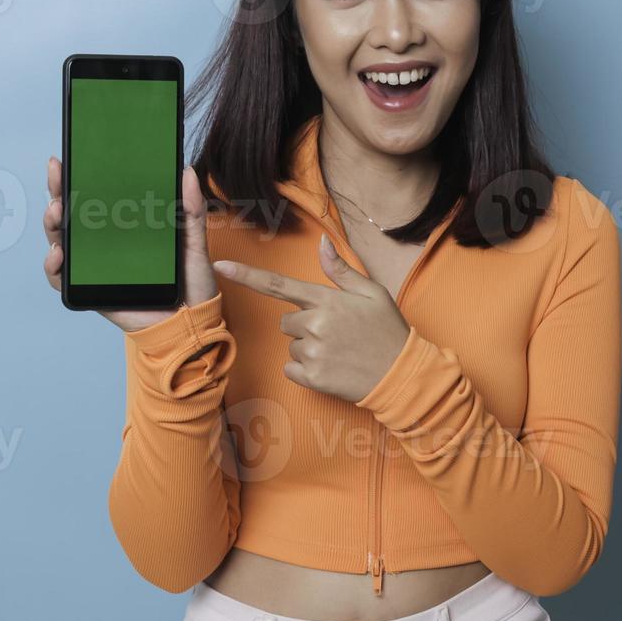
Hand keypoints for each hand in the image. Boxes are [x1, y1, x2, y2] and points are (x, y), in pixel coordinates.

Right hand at [43, 158, 221, 333]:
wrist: (191, 324)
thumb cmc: (192, 284)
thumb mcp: (195, 243)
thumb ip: (191, 210)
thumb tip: (187, 172)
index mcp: (126, 227)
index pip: (96, 198)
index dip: (77, 178)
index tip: (66, 159)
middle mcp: (105, 244)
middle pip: (71, 215)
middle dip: (57, 194)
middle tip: (58, 181)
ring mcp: (95, 267)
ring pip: (60, 241)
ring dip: (52, 225)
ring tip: (56, 214)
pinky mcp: (90, 291)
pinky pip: (62, 279)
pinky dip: (52, 267)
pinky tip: (57, 255)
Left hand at [212, 234, 409, 403]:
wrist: (401, 374)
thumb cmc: (387, 330)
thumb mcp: (372, 293)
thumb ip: (341, 271)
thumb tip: (322, 243)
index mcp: (327, 300)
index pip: (278, 285)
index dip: (246, 275)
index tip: (220, 266)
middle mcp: (316, 323)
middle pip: (287, 321)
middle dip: (304, 325)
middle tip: (335, 333)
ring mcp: (313, 352)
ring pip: (292, 345)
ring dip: (308, 348)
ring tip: (339, 351)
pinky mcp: (312, 377)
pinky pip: (291, 368)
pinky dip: (305, 370)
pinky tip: (331, 367)